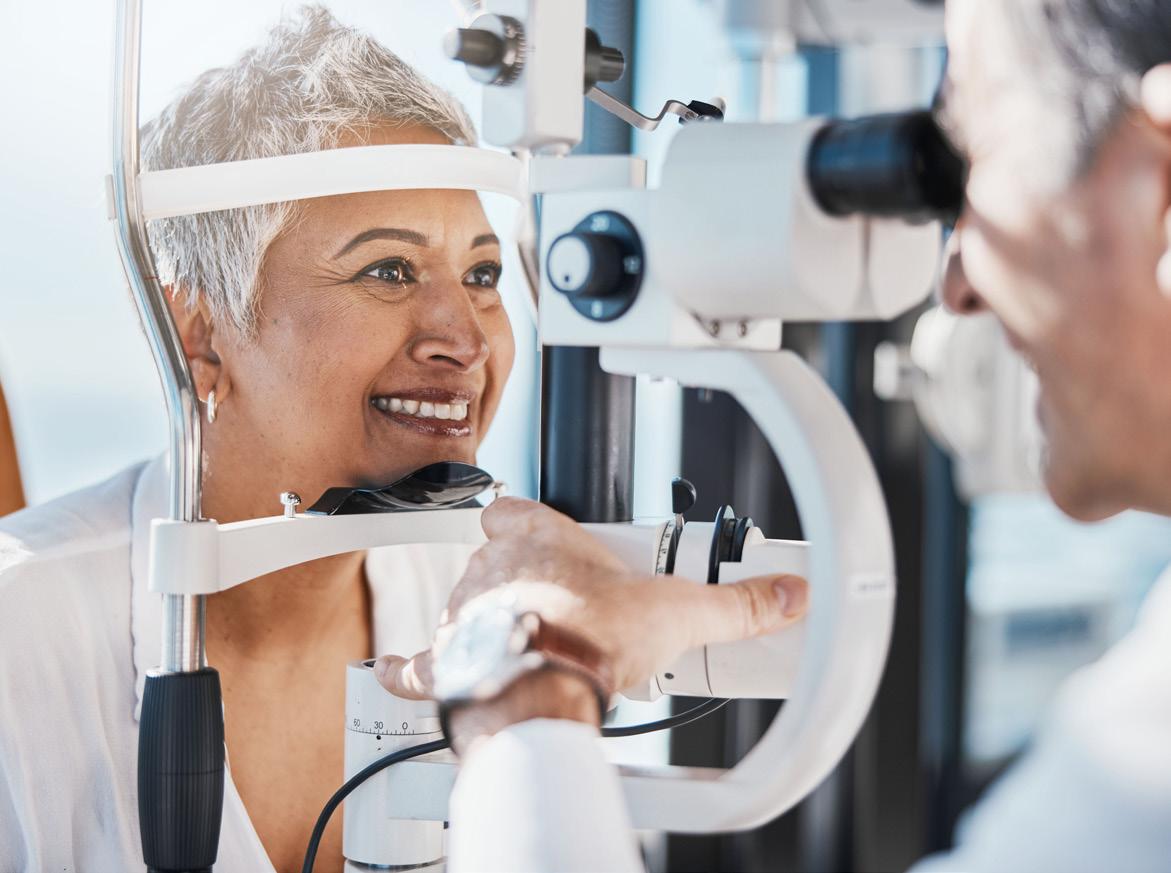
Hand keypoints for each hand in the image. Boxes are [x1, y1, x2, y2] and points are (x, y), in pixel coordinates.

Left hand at [373, 497, 807, 708]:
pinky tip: (400, 669)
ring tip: (520, 646)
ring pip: (461, 604)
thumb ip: (738, 602)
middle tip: (555, 608)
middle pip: (493, 559)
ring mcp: (463, 614)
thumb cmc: (597, 637)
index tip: (542, 534)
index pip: (516, 509)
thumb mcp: (682, 611)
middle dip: (517, 579)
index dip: (525, 519)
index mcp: (542, 541)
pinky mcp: (446, 663)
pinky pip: (417, 662)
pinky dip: (412, 667)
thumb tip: (788, 593)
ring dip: (481, 620)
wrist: (547, 687)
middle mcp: (494, 569)